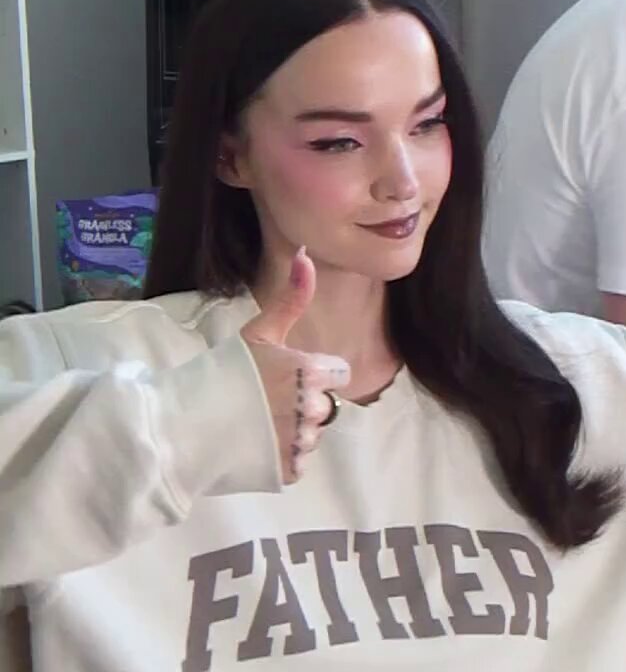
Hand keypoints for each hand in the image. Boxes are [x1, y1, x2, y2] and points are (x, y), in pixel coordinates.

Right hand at [240, 248, 350, 483]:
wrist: (187, 423)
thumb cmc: (224, 370)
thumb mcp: (259, 331)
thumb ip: (292, 297)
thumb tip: (306, 253)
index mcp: (311, 372)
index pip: (338, 373)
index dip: (314, 372)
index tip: (286, 373)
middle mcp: (313, 409)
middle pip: (327, 405)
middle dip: (304, 402)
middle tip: (267, 398)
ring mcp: (301, 443)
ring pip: (314, 435)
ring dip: (294, 430)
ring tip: (258, 421)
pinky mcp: (289, 471)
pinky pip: (299, 460)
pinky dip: (283, 455)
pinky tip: (258, 443)